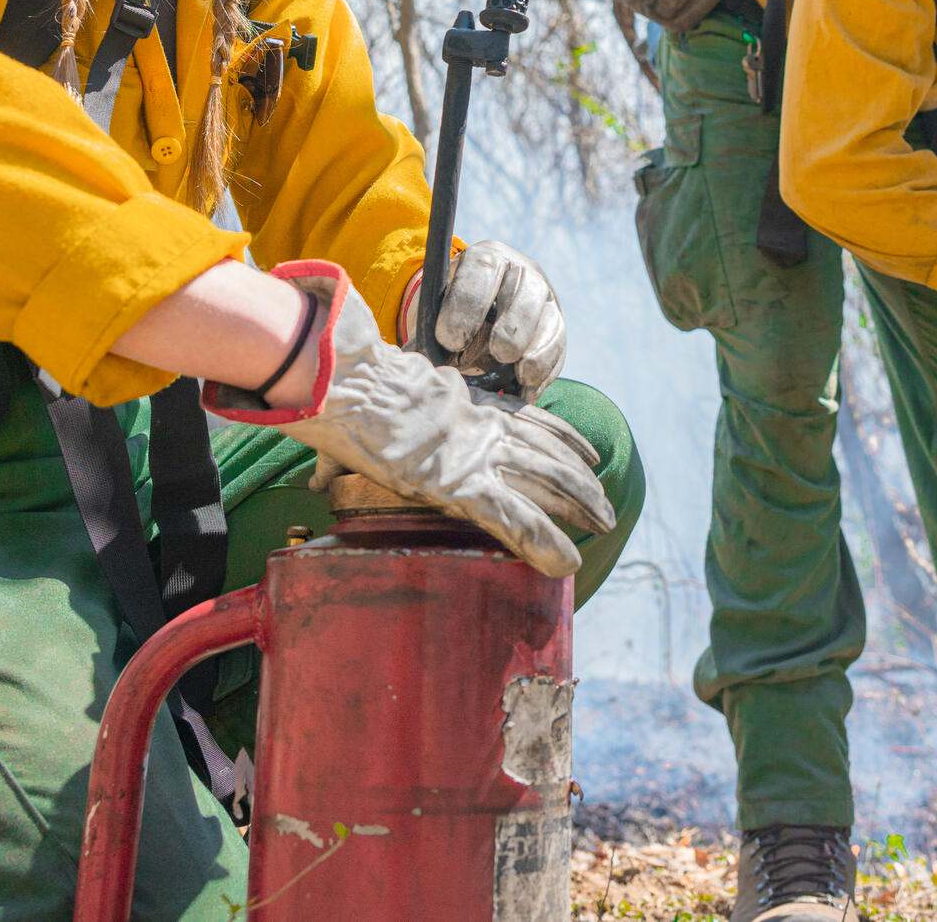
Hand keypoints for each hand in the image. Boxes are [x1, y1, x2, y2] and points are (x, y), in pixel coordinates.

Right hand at [209, 262, 610, 576]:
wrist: (337, 377)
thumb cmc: (339, 380)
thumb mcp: (376, 391)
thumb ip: (381, 412)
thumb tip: (329, 455)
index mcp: (461, 401)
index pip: (524, 419)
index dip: (560, 436)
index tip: (586, 451)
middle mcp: (477, 424)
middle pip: (543, 452)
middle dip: (578, 478)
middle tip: (605, 500)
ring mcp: (472, 452)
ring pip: (543, 481)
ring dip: (579, 504)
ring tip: (606, 522)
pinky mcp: (459, 482)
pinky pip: (513, 517)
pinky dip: (543, 540)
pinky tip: (567, 559)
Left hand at [404, 240, 568, 393]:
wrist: (477, 314)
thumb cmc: (449, 315)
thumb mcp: (436, 311)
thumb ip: (429, 331)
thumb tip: (421, 364)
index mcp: (484, 259)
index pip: (481, 271)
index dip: (466, 306)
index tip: (450, 340)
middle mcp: (519, 271)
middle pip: (524, 291)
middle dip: (511, 326)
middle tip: (497, 354)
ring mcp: (543, 298)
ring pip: (548, 319)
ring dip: (535, 351)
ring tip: (519, 374)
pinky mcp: (556, 326)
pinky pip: (558, 348)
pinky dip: (544, 371)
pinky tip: (528, 389)